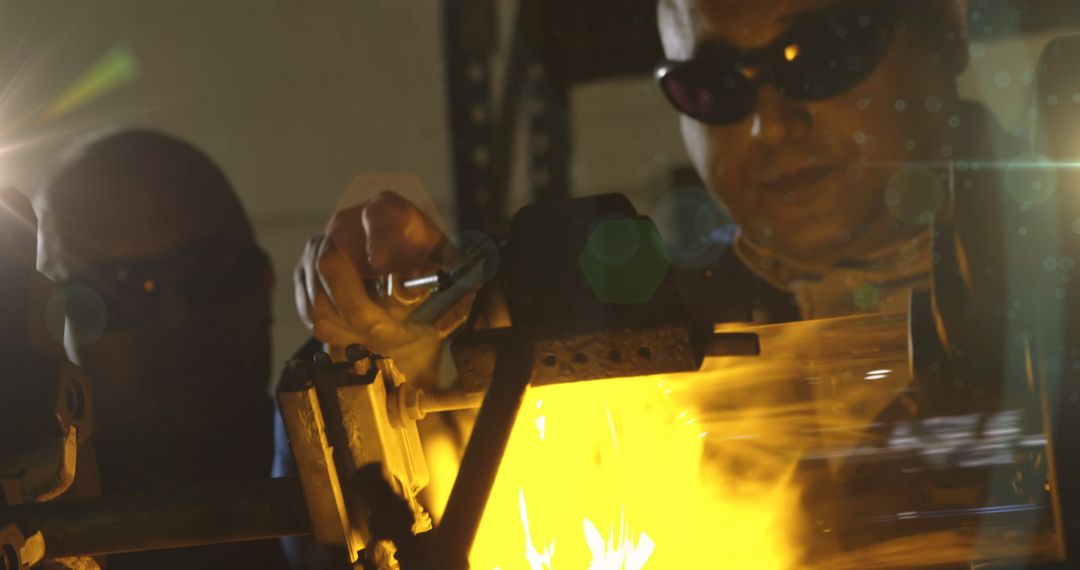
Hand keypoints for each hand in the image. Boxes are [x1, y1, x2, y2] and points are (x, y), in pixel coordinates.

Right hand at [294, 184, 472, 382]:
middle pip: (332, 263)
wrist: (389, 260)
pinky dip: (336, 331)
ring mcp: (317, 248)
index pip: (377, 215)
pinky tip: (358, 334)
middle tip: (384, 330)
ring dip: (349, 326)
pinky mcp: (303, 274)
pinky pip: (311, 312)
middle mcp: (344, 223)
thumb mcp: (439, 253)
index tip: (382, 265)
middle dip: (358, 307)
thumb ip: (451, 260)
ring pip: (319, 296)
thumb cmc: (417, 256)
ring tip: (378, 336)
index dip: (377, 240)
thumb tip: (461, 269)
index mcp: (384, 209)